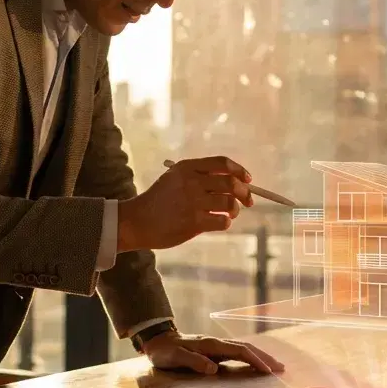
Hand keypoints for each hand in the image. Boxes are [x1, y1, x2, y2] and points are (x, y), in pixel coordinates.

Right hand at [117, 156, 252, 251]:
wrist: (137, 221)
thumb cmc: (159, 201)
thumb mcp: (175, 179)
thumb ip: (200, 176)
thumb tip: (235, 182)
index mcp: (187, 167)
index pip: (222, 164)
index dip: (239, 171)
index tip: (248, 180)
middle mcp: (191, 182)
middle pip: (231, 183)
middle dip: (245, 193)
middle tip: (249, 201)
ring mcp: (193, 202)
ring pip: (230, 203)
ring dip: (235, 210)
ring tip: (230, 214)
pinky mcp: (193, 222)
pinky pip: (223, 221)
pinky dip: (226, 222)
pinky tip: (219, 222)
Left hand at [142, 331, 285, 374]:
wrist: (158, 340)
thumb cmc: (165, 352)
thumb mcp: (175, 358)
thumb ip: (193, 362)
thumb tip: (213, 369)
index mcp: (211, 345)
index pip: (239, 351)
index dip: (254, 360)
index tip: (267, 370)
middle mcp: (217, 343)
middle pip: (247, 348)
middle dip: (265, 357)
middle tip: (281, 368)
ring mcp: (217, 346)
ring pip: (244, 349)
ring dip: (260, 357)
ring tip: (275, 366)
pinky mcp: (215, 350)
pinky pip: (238, 352)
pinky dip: (251, 357)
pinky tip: (256, 363)